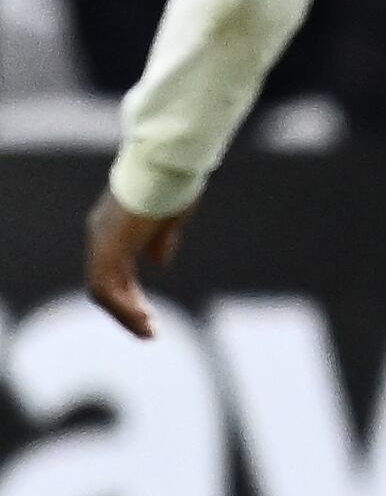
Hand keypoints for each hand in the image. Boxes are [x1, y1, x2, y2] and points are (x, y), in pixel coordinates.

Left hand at [82, 189, 184, 338]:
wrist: (167, 164)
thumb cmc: (173, 184)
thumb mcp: (170, 219)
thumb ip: (161, 242)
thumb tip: (157, 264)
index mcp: (114, 229)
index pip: (113, 271)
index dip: (130, 296)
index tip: (149, 316)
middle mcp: (101, 235)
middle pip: (103, 284)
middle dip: (127, 310)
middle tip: (149, 332)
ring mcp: (102, 240)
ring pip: (101, 289)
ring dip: (125, 314)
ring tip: (148, 332)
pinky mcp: (109, 245)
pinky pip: (107, 286)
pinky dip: (123, 306)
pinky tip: (142, 318)